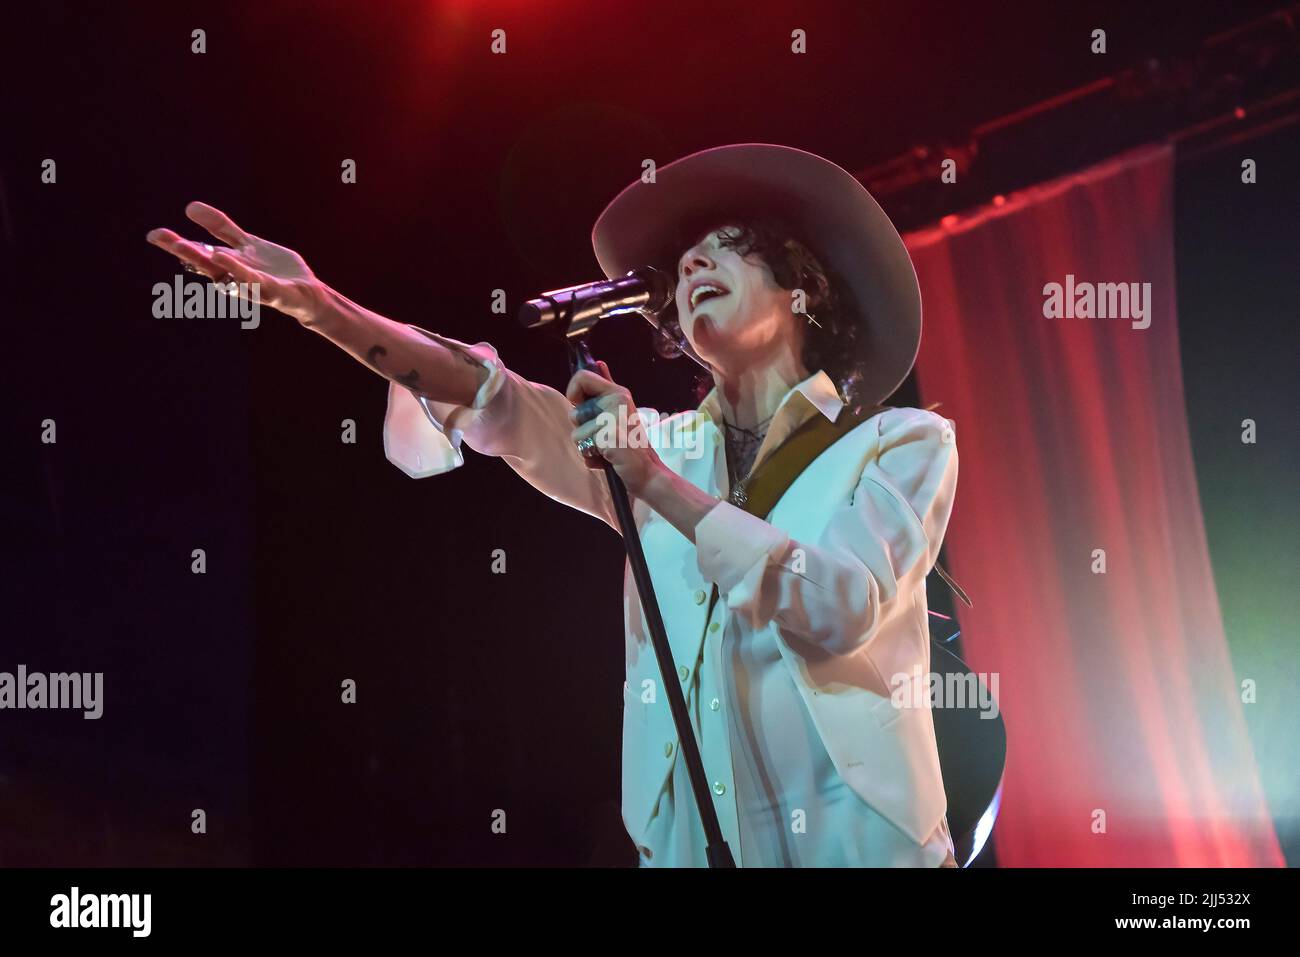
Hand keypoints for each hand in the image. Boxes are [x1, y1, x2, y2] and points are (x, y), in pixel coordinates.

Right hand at [146, 202, 324, 324]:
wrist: (307, 293)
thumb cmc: (274, 271)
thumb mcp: (245, 243)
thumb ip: (221, 228)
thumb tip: (190, 207)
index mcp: (227, 264)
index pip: (199, 252)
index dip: (176, 244)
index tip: (154, 235)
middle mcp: (235, 276)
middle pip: (207, 264)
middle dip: (186, 252)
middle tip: (163, 239)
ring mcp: (253, 285)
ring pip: (229, 275)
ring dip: (214, 263)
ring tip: (195, 249)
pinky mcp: (273, 292)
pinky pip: (255, 283)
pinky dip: (242, 274)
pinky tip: (228, 260)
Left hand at [566, 360, 662, 496]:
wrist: (647, 472)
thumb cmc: (630, 444)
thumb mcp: (619, 411)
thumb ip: (605, 389)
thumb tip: (598, 362)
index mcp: (617, 392)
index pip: (582, 377)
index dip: (573, 393)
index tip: (582, 409)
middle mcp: (616, 400)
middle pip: (574, 411)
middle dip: (582, 430)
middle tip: (604, 437)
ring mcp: (614, 418)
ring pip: (577, 434)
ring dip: (587, 447)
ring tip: (607, 449)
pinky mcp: (610, 436)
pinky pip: (584, 448)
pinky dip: (592, 459)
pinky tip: (608, 459)